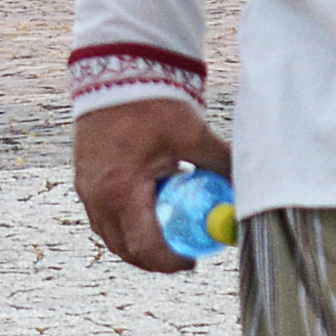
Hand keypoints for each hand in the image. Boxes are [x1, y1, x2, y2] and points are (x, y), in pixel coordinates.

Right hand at [74, 96, 236, 271]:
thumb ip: (222, 165)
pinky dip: (125, 224)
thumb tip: (250, 189)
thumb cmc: (153, 104)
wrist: (116, 74)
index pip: (144, 244)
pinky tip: (150, 215)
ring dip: (136, 244)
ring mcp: (86, 188)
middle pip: (122, 247)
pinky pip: (103, 216)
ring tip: (168, 241)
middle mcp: (97, 195)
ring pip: (109, 234)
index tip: (193, 261)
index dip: (170, 260)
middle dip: (153, 259)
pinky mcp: (85, 179)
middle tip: (183, 258)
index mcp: (121, 190)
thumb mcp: (193, 136)